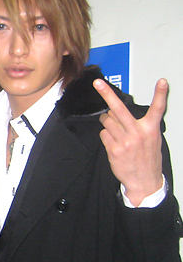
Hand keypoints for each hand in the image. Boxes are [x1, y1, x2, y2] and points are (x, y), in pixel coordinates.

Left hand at [96, 78, 166, 206]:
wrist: (144, 180)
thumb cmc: (147, 158)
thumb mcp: (151, 139)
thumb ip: (138, 125)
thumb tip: (118, 113)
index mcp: (150, 128)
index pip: (158, 108)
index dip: (161, 94)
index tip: (162, 81)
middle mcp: (138, 133)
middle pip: (119, 109)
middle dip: (107, 94)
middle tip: (98, 83)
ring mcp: (125, 141)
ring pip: (107, 121)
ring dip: (107, 123)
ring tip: (116, 131)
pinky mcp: (114, 149)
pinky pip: (103, 134)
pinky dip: (106, 136)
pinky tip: (113, 143)